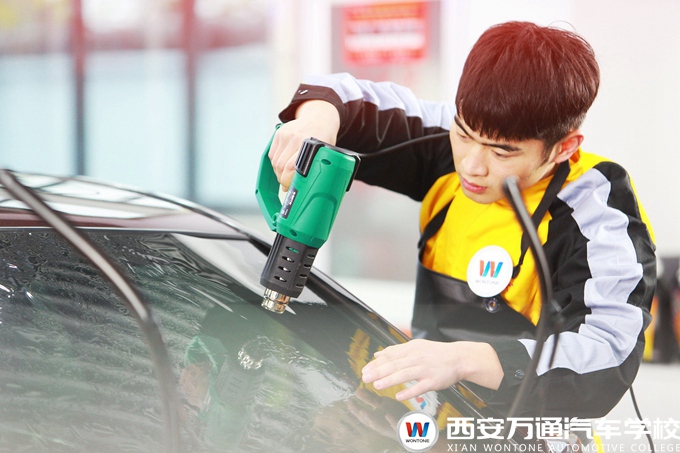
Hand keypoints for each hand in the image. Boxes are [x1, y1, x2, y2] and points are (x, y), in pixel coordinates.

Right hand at [269, 100, 339, 189]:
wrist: (319, 117)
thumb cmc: (324, 137)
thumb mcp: (325, 152)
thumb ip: (315, 167)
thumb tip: (304, 187)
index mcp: (309, 144)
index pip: (291, 167)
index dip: (288, 181)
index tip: (290, 187)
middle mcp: (296, 138)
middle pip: (281, 166)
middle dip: (282, 179)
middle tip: (286, 184)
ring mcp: (286, 135)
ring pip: (275, 161)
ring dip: (278, 172)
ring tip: (285, 175)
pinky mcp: (279, 133)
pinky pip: (272, 154)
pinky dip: (275, 163)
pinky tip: (282, 165)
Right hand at [347, 388, 405, 437]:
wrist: (411, 423)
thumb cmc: (393, 413)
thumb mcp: (381, 404)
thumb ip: (370, 398)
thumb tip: (358, 390)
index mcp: (374, 415)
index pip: (361, 413)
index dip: (354, 408)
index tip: (349, 400)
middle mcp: (379, 421)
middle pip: (366, 418)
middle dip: (358, 411)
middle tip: (351, 403)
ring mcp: (388, 425)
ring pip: (377, 423)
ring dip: (370, 418)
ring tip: (362, 412)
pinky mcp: (399, 426)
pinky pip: (395, 426)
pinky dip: (391, 422)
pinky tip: (387, 416)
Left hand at [361, 339, 502, 400]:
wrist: (459, 357)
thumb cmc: (436, 353)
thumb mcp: (415, 346)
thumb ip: (396, 350)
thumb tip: (377, 354)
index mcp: (411, 349)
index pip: (390, 355)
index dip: (376, 363)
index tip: (365, 370)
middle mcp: (417, 358)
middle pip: (395, 364)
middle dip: (378, 371)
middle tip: (365, 378)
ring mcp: (425, 369)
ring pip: (405, 375)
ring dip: (389, 380)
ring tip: (377, 385)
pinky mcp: (434, 381)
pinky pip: (420, 387)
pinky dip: (409, 392)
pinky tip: (398, 396)